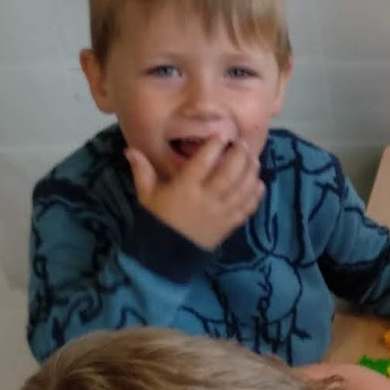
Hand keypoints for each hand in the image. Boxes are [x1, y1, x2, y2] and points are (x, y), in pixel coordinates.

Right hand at [127, 137, 264, 250]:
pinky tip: (260, 183)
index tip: (222, 135)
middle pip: (229, 173)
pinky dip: (255, 196)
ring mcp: (220, 213)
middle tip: (243, 143)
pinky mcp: (229, 225)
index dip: (214, 146)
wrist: (166, 254)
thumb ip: (142, 170)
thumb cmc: (157, 219)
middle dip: (239, 156)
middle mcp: (206, 198)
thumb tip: (129, 148)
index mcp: (184, 188)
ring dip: (251, 172)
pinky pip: (246, 209)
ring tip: (253, 159)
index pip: (203, 162)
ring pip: (242, 189)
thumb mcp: (146, 195)